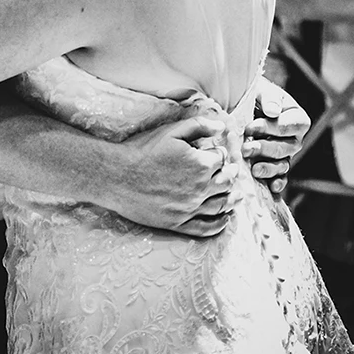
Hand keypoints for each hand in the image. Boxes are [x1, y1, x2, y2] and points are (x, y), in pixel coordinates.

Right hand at [114, 110, 239, 237]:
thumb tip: (221, 126)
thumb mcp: (171, 131)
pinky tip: (225, 218)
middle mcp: (200, 188)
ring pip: (222, 204)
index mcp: (202, 164)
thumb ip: (199, 126)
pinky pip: (207, 227)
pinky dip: (220, 223)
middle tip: (230, 171)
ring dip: (232, 198)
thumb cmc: (141, 151)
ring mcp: (190, 208)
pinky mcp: (178, 223)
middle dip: (230, 174)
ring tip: (237, 194)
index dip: (220, 153)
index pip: (223, 158)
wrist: (116, 176)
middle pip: (227, 182)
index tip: (215, 152)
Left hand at [242, 79, 309, 195]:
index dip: (270, 128)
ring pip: (282, 165)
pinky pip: (281, 178)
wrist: (246, 106)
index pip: (289, 126)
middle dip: (265, 149)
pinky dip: (277, 183)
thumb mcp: (263, 92)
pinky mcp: (276, 167)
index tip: (250, 127)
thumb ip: (269, 99)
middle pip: (285, 148)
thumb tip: (272, 112)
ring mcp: (286, 155)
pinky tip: (271, 188)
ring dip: (268, 168)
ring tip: (254, 169)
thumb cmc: (257, 97)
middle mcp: (295, 140)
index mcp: (298, 119)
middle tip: (246, 149)